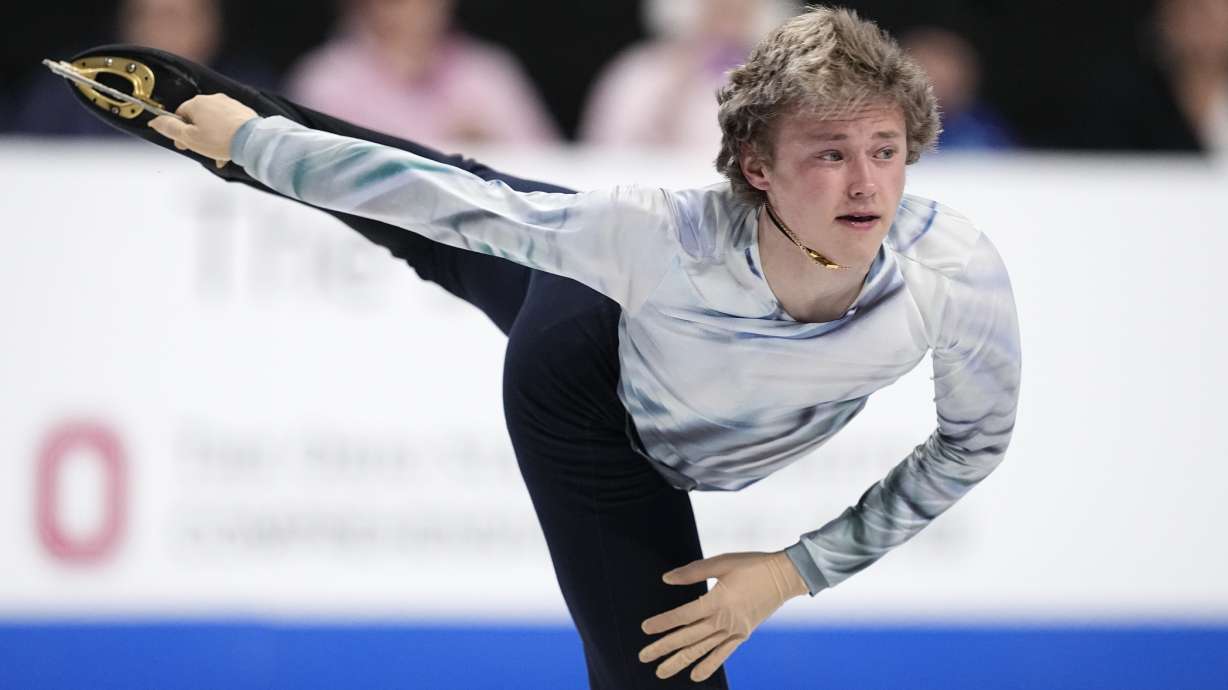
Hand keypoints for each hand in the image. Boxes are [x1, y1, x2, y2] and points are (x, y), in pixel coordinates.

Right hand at [147, 93, 257, 168]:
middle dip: (198, 136)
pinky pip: (230, 124)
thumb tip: (154, 121)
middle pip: (198, 119)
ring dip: (213, 139)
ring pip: (215, 123)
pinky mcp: (243, 112)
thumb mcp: (189, 138)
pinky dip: (227, 136)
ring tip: (218, 154)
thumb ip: (170, 128)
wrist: (252, 141)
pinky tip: (229, 150)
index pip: (180, 115)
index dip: (180, 132)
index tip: (184, 144)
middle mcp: (213, 99)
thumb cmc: (221, 140)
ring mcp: (230, 104)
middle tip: (202, 150)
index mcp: (197, 103)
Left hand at [639, 551, 807, 681]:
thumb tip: (666, 578)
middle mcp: (725, 620)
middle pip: (688, 637)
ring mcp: (734, 631)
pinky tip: (694, 676)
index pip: (684, 616)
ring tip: (661, 672)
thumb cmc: (752, 565)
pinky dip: (708, 665)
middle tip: (643, 657)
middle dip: (664, 648)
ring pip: (702, 650)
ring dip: (680, 661)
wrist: (785, 577)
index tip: (645, 629)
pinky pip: (723, 654)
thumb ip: (692, 572)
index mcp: (718, 601)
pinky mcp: (742, 635)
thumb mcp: (721, 562)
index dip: (663, 623)